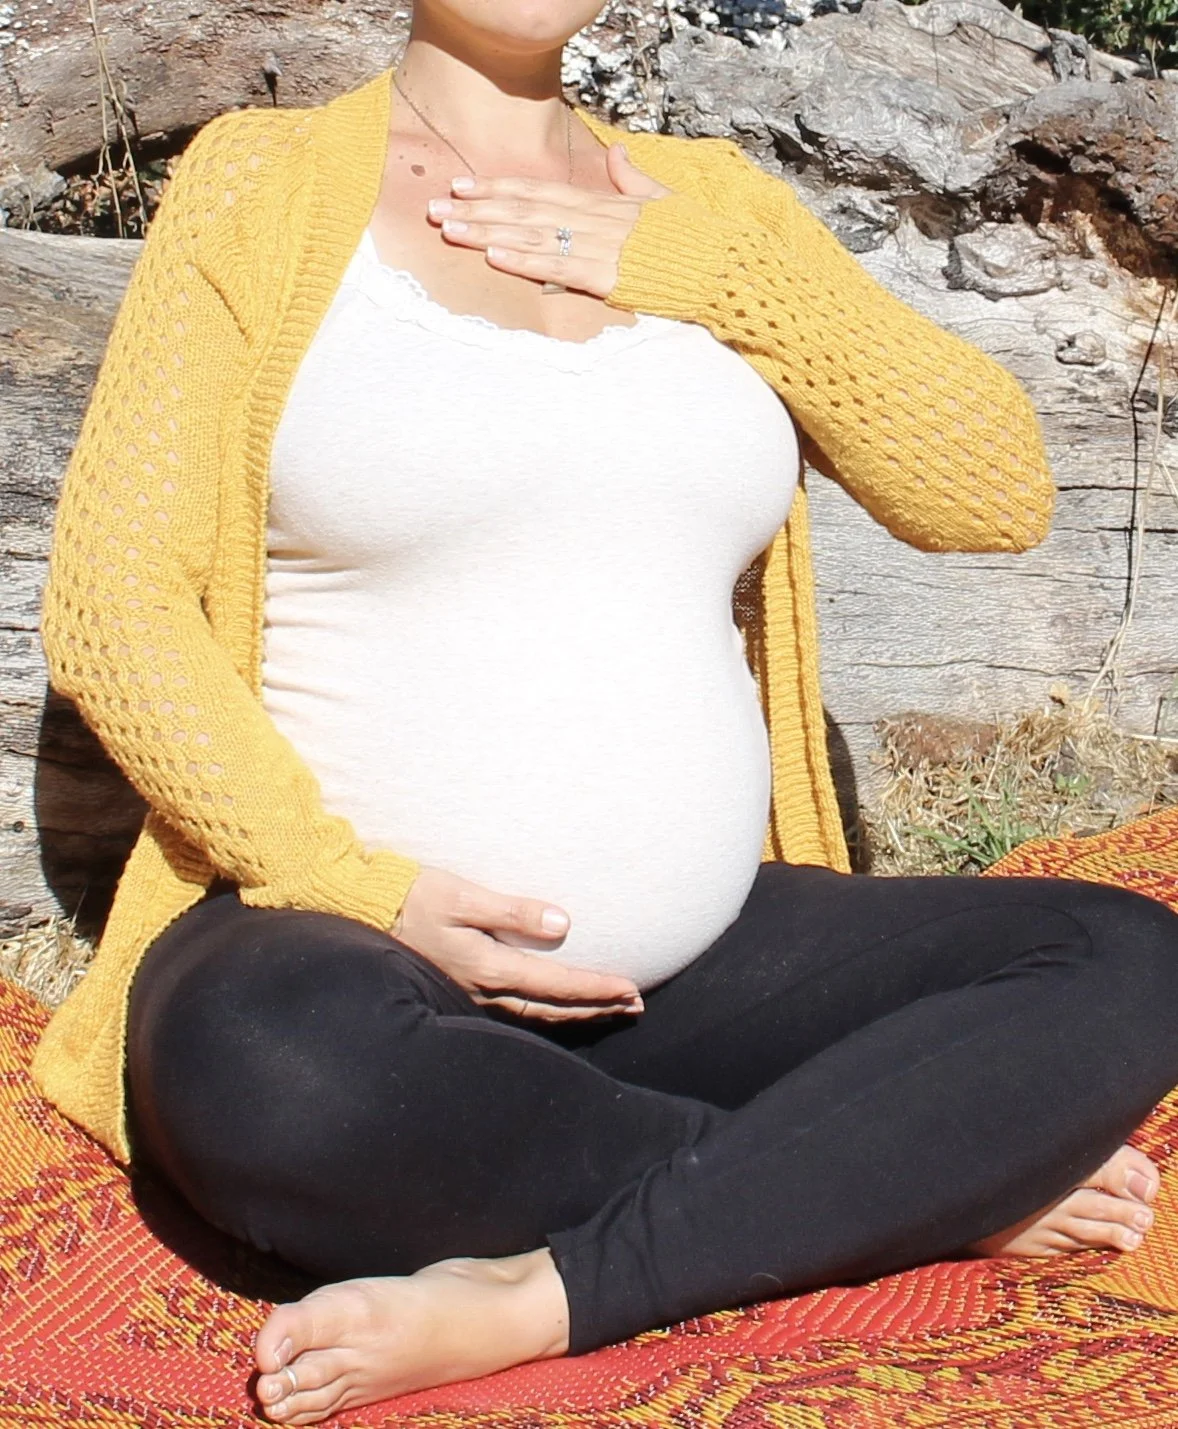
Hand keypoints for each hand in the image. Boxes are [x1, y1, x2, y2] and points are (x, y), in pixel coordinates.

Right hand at [389, 865, 643, 1021]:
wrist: (362, 912)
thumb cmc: (412, 897)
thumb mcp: (464, 895)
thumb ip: (513, 911)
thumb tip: (563, 924)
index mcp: (488, 968)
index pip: (557, 985)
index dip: (597, 989)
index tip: (632, 990)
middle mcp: (483, 992)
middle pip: (552, 1010)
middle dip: (596, 1009)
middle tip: (634, 1006)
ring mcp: (469, 997)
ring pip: (534, 1017)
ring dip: (574, 1014)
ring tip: (607, 1010)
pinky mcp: (460, 991)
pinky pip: (514, 1013)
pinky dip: (545, 1013)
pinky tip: (555, 1008)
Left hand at [425, 142, 673, 297]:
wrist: (721, 262)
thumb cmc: (692, 237)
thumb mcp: (662, 201)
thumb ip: (633, 179)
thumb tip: (617, 153)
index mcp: (602, 203)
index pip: (538, 191)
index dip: (497, 188)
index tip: (461, 187)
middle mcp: (593, 220)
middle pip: (525, 210)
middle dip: (477, 209)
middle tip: (433, 209)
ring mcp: (599, 247)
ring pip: (532, 236)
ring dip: (487, 234)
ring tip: (449, 231)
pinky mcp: (607, 276)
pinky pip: (558, 267)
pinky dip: (524, 260)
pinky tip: (493, 257)